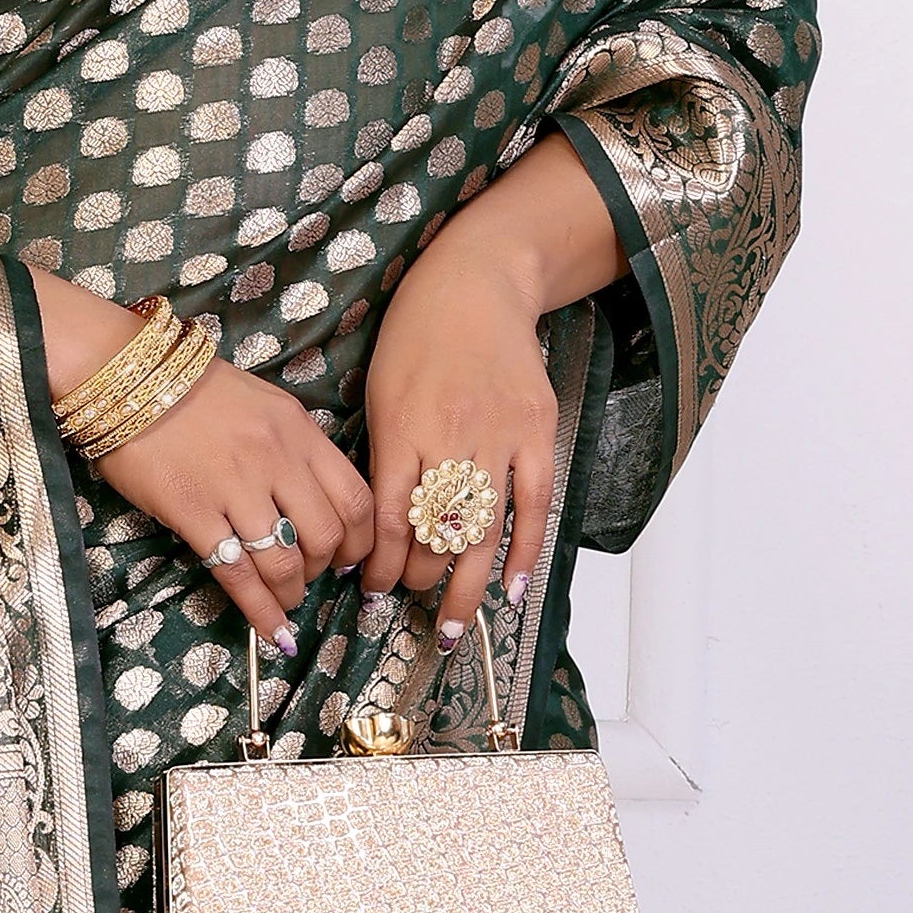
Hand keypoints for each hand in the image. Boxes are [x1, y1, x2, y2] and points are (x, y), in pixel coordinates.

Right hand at [93, 360, 374, 639]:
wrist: (125, 376)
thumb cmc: (192, 390)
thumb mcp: (264, 404)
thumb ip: (294, 447)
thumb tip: (315, 501)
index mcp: (297, 430)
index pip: (354, 498)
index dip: (359, 540)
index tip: (348, 556)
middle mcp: (274, 459)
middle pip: (325, 535)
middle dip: (324, 569)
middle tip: (309, 577)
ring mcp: (234, 487)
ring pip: (284, 561)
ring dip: (291, 593)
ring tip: (285, 601)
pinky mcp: (193, 512)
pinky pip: (237, 574)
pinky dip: (260, 611)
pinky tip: (271, 632)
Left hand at [362, 210, 562, 639]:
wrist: (477, 284)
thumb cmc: (417, 336)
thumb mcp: (380, 392)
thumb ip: (382, 458)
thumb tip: (375, 528)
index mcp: (403, 427)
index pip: (392, 517)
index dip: (384, 564)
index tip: (375, 590)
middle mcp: (452, 435)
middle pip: (438, 532)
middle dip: (423, 580)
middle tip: (415, 608)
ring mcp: (500, 435)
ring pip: (484, 529)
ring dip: (468, 585)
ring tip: (456, 628)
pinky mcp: (538, 430)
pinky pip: (535, 504)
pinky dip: (524, 550)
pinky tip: (511, 588)